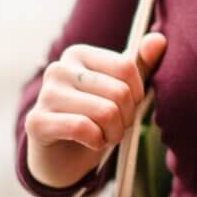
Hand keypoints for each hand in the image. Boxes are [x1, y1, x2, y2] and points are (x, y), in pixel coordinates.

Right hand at [26, 32, 166, 156]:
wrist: (63, 156)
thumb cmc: (95, 116)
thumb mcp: (121, 89)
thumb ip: (141, 64)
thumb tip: (159, 40)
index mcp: (79, 54)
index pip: (127, 67)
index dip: (137, 94)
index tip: (129, 106)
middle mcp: (59, 69)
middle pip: (119, 92)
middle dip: (127, 117)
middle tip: (117, 126)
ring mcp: (45, 94)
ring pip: (105, 112)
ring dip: (114, 133)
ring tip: (106, 135)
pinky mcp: (36, 122)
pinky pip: (83, 128)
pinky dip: (97, 141)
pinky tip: (92, 142)